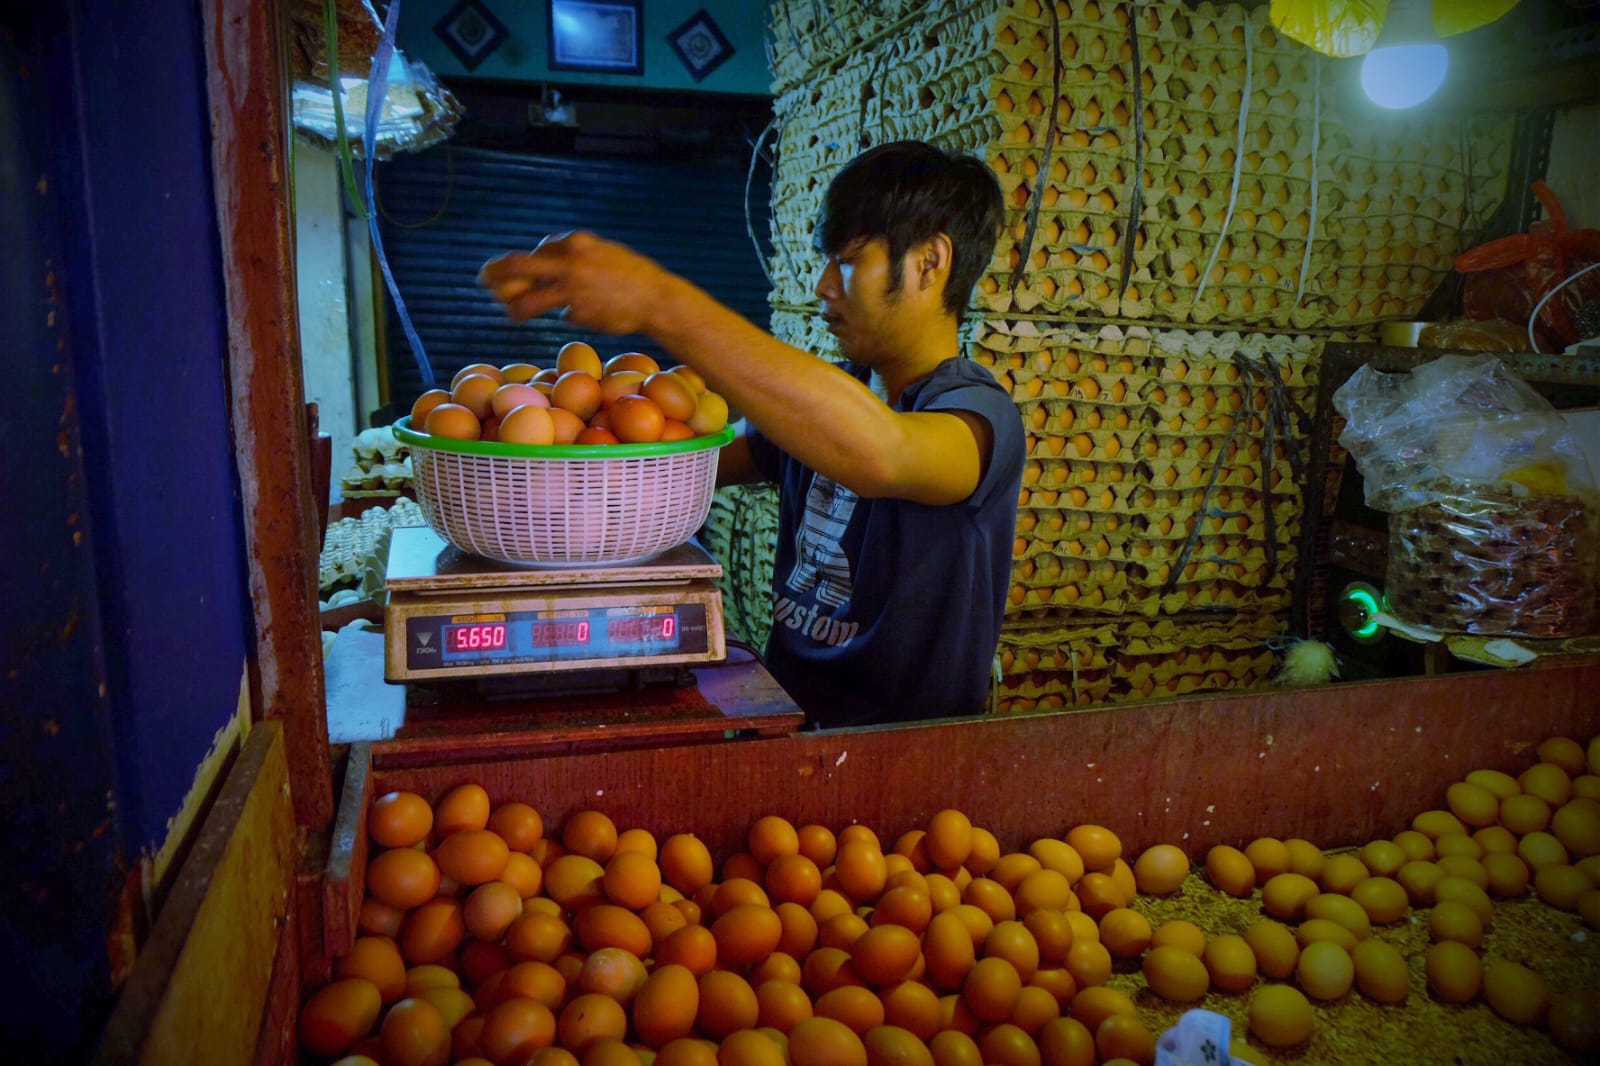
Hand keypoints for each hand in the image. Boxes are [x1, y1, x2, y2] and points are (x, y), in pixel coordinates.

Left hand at [476, 231, 667, 335]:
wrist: (656, 299)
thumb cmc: (632, 276)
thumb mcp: (604, 253)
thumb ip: (576, 256)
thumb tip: (549, 261)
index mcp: (575, 242)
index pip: (539, 251)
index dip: (525, 264)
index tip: (511, 273)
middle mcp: (568, 261)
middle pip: (517, 266)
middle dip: (495, 273)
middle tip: (482, 280)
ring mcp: (571, 287)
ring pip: (528, 300)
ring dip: (513, 308)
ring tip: (510, 315)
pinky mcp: (577, 310)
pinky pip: (558, 313)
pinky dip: (560, 315)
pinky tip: (572, 316)